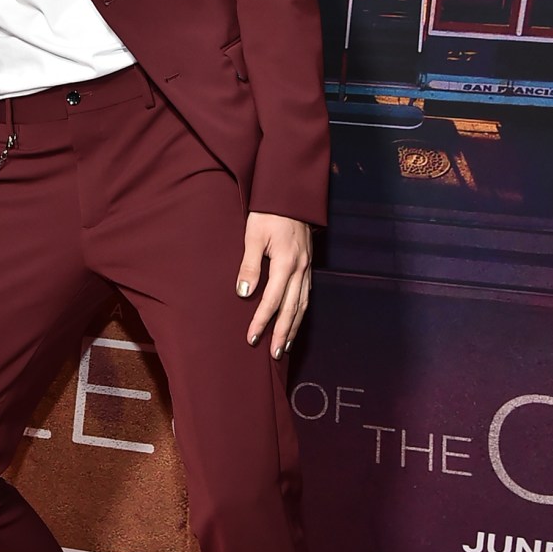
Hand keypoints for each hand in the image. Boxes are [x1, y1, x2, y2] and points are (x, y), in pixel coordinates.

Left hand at [235, 214, 311, 357]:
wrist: (291, 196)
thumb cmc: (268, 214)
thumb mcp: (253, 235)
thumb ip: (249, 265)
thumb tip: (244, 292)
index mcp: (285, 262)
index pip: (272, 299)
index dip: (261, 321)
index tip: (252, 338)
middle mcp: (300, 269)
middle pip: (291, 308)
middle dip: (282, 333)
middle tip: (274, 355)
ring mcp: (307, 268)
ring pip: (302, 305)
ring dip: (294, 327)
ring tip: (286, 346)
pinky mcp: (308, 266)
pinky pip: (306, 295)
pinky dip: (301, 313)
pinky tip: (295, 322)